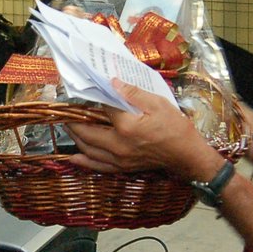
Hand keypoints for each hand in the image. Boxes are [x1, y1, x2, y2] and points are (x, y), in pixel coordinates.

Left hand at [67, 79, 226, 180]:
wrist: (186, 155)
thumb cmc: (175, 127)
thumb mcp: (157, 104)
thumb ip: (133, 93)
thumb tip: (112, 83)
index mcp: (126, 127)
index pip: (102, 109)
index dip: (94, 98)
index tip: (88, 90)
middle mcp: (118, 145)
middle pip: (87, 132)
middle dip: (74, 121)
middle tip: (66, 112)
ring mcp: (119, 159)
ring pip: (88, 149)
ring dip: (76, 138)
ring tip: (68, 127)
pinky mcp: (122, 167)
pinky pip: (98, 166)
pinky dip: (84, 161)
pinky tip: (74, 157)